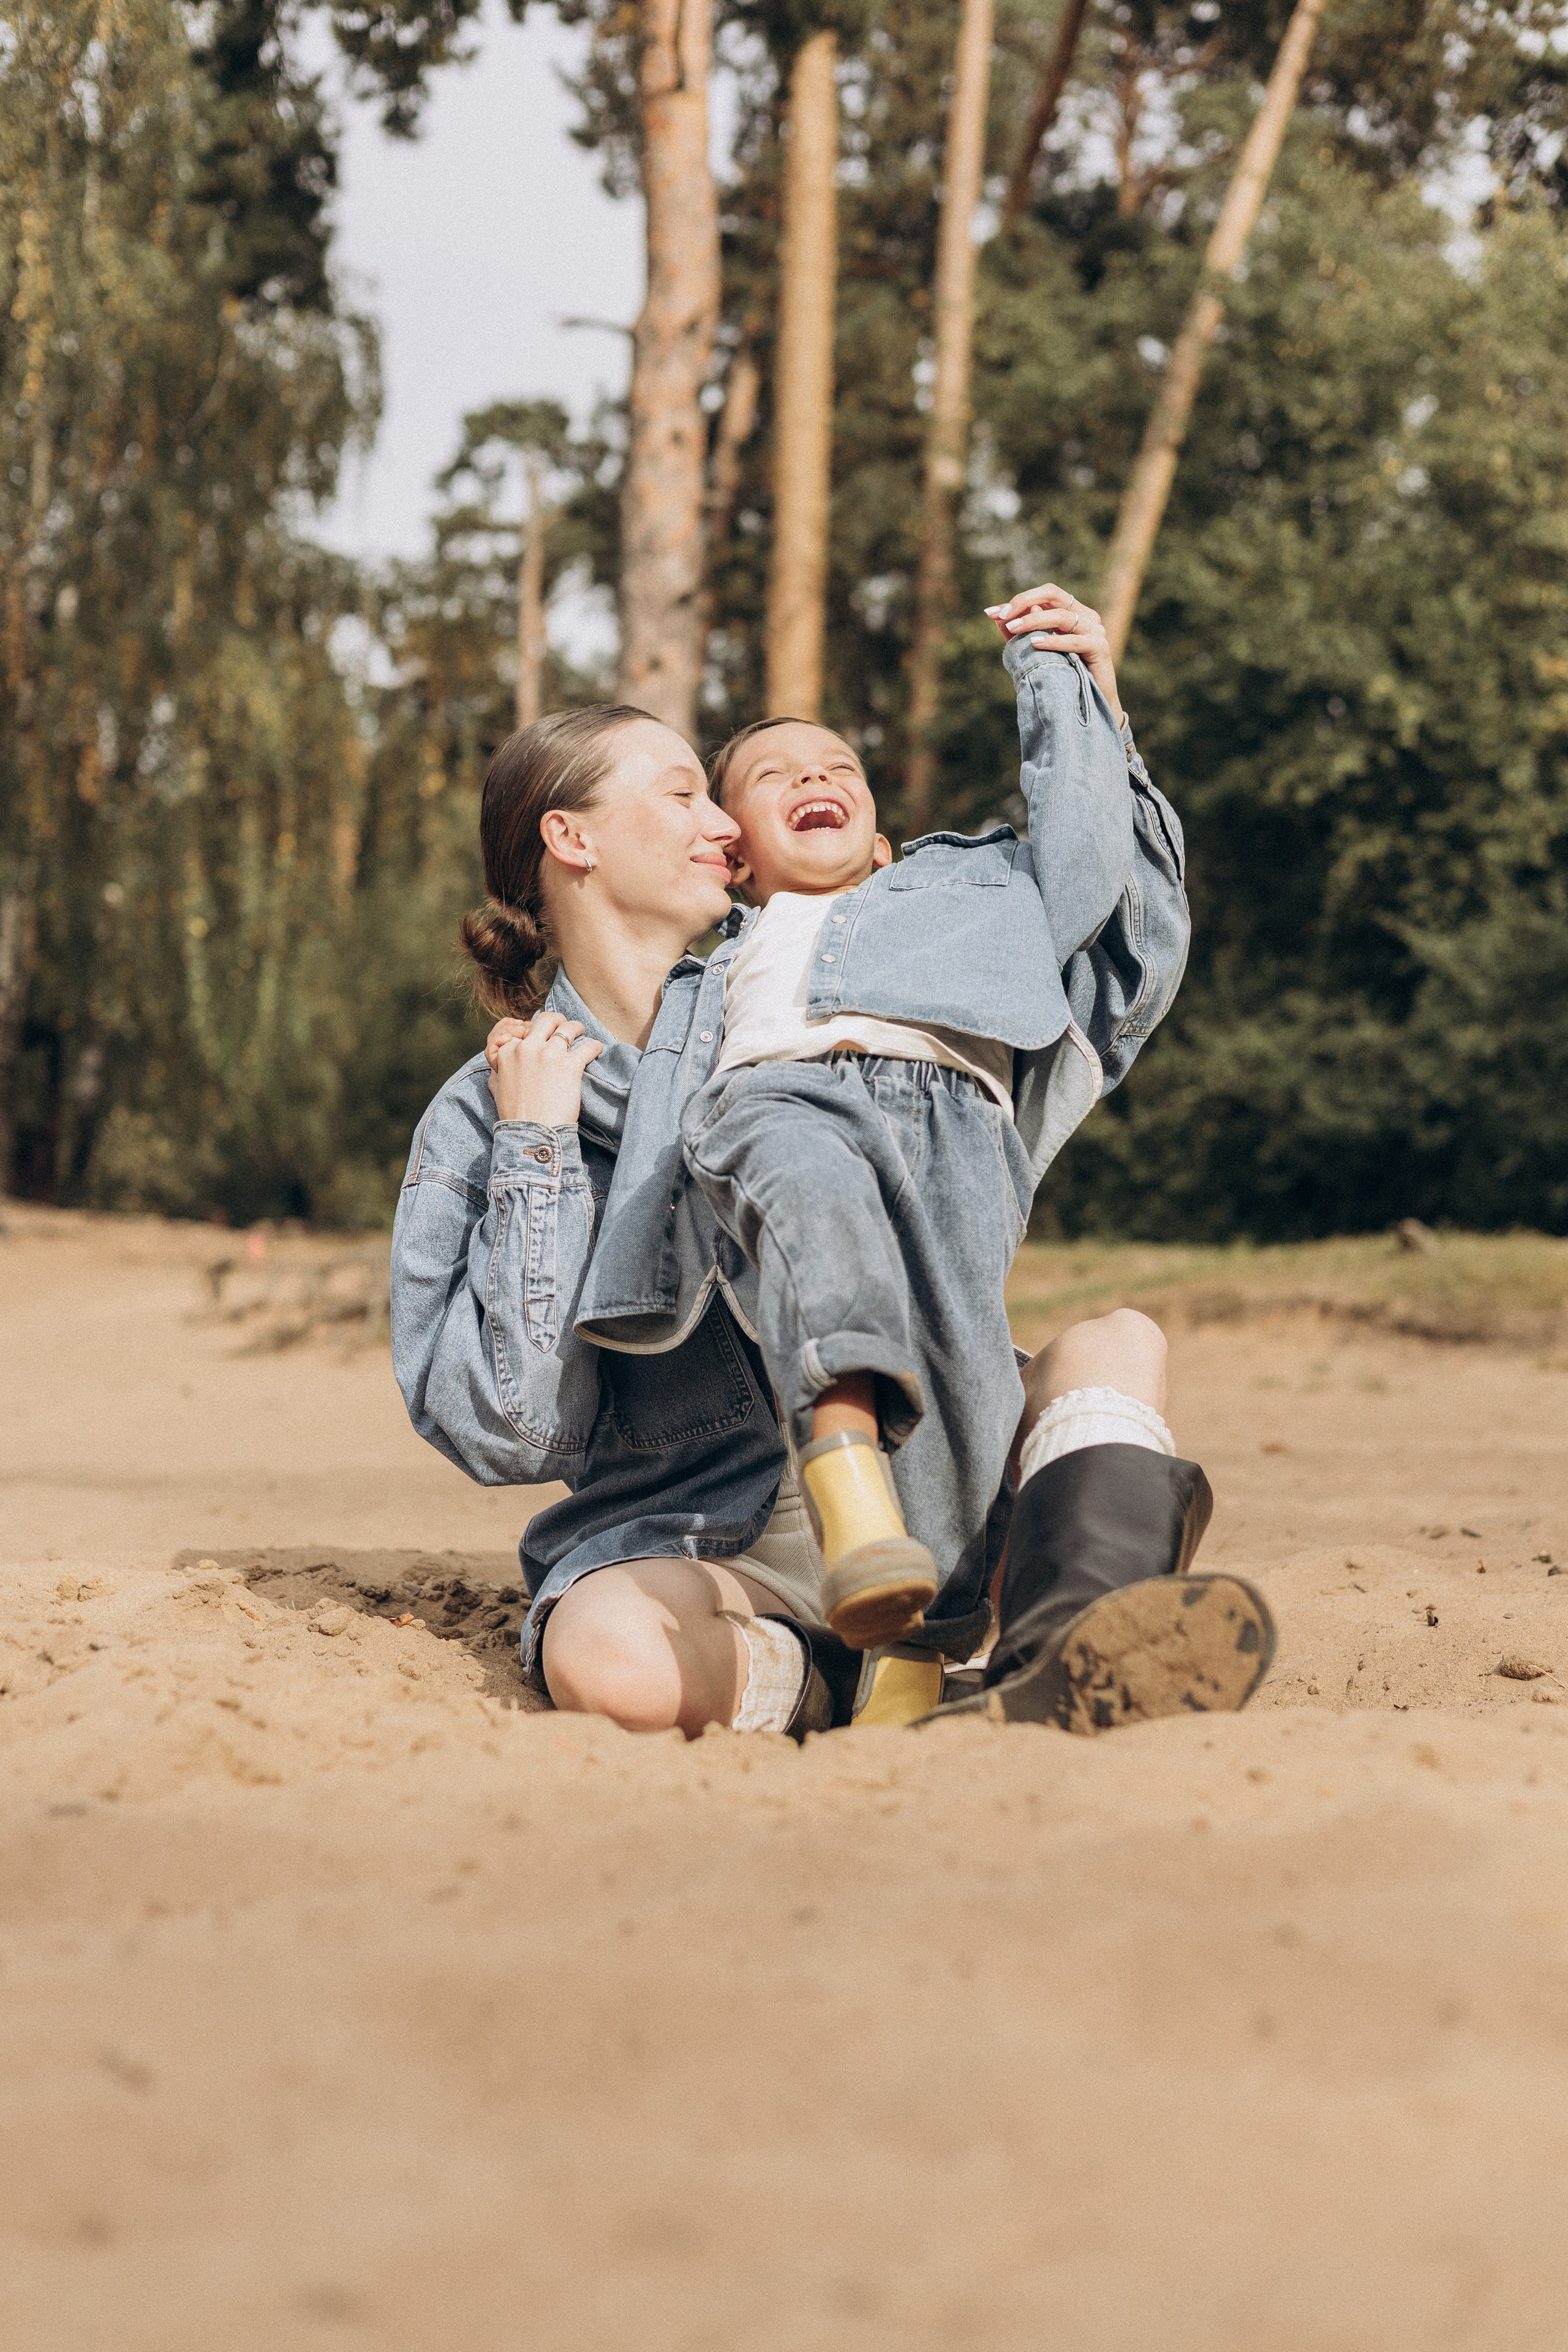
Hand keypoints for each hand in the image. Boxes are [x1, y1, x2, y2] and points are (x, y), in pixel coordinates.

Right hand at [487, 1010, 602, 1127]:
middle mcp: (528, 1048)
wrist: (532, 1133)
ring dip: (578, 1028)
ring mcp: (549, 1055)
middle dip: (558, 1021)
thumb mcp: (497, 1086)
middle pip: (547, 1020)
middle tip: (566, 1027)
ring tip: (582, 1033)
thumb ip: (500, 1068)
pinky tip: (596, 1050)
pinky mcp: (570, 1066)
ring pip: (569, 1028)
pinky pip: (588, 1046)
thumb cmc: (514, 1114)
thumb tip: (505, 1058)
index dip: (537, 1032)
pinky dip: (595, 1047)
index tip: (544, 1037)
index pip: (525, 1030)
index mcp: (508, 1051)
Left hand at [987, 584, 1122, 727]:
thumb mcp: (1035, 653)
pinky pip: (1075, 641)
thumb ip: (1019, 635)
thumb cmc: (1063, 677)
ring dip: (1034, 621)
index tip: (991, 612)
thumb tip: (997, 616)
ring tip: (1013, 628)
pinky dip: (1053, 641)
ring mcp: (1095, 630)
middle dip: (1024, 602)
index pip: (1043, 596)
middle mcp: (1085, 616)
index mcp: (1071, 612)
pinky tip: (1035, 643)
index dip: (1018, 601)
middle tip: (1003, 615)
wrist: (1089, 705)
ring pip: (1062, 615)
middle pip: (1052, 594)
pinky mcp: (1100, 647)